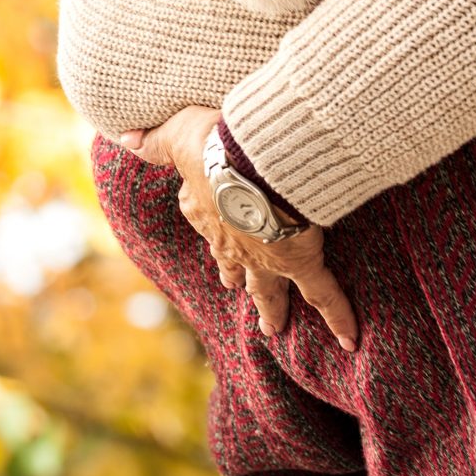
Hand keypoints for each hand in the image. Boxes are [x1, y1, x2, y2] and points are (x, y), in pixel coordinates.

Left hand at [119, 105, 358, 350]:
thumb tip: (125, 138)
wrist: (251, 161)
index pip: (204, 219)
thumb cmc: (214, 143)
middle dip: (235, 279)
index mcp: (203, 210)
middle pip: (232, 266)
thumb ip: (156, 140)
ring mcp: (264, 257)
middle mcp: (230, 242)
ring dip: (271, 308)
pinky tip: (350, 340)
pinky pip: (323, 295)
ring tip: (273, 328)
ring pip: (268, 289)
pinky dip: (339, 317)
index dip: (208, 222)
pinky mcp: (299, 262)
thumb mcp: (178, 135)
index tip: (209, 222)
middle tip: (236, 290)